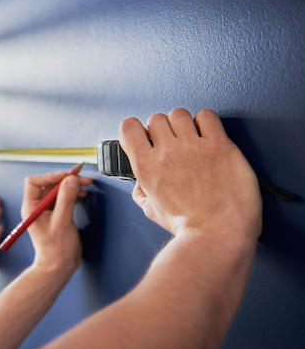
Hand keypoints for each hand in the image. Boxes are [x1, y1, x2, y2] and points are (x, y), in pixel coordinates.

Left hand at [22, 172, 92, 272]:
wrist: (59, 266)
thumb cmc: (56, 250)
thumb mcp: (62, 222)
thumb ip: (66, 199)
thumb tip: (71, 180)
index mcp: (31, 208)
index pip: (34, 182)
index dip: (50, 176)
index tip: (66, 177)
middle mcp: (37, 207)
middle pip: (49, 184)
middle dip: (66, 180)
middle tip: (82, 179)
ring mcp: (47, 211)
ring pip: (58, 190)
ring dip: (71, 186)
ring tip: (85, 186)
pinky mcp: (57, 214)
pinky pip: (64, 198)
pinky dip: (73, 194)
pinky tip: (82, 195)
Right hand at [119, 109, 261, 241]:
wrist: (218, 234)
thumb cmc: (189, 227)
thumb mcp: (151, 210)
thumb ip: (141, 189)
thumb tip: (141, 180)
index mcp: (146, 166)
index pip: (129, 126)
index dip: (136, 129)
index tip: (145, 136)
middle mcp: (167, 153)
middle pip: (156, 118)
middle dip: (163, 129)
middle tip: (173, 144)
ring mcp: (193, 147)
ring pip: (179, 114)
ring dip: (183, 124)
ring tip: (192, 140)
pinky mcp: (219, 146)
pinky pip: (207, 116)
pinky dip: (206, 122)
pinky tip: (208, 136)